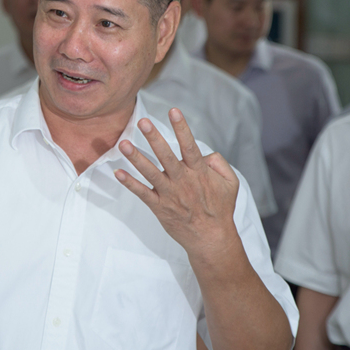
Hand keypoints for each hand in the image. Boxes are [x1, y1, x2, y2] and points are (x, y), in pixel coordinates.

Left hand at [115, 108, 239, 257]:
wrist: (211, 239)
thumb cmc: (221, 208)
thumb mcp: (231, 183)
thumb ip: (219, 163)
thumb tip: (205, 153)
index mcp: (200, 173)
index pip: (189, 146)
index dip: (181, 128)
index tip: (173, 110)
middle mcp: (183, 181)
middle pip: (166, 156)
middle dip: (154, 138)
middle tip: (142, 121)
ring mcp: (170, 195)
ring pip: (151, 173)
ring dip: (136, 158)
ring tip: (123, 143)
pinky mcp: (160, 207)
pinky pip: (143, 194)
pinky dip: (130, 184)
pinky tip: (118, 173)